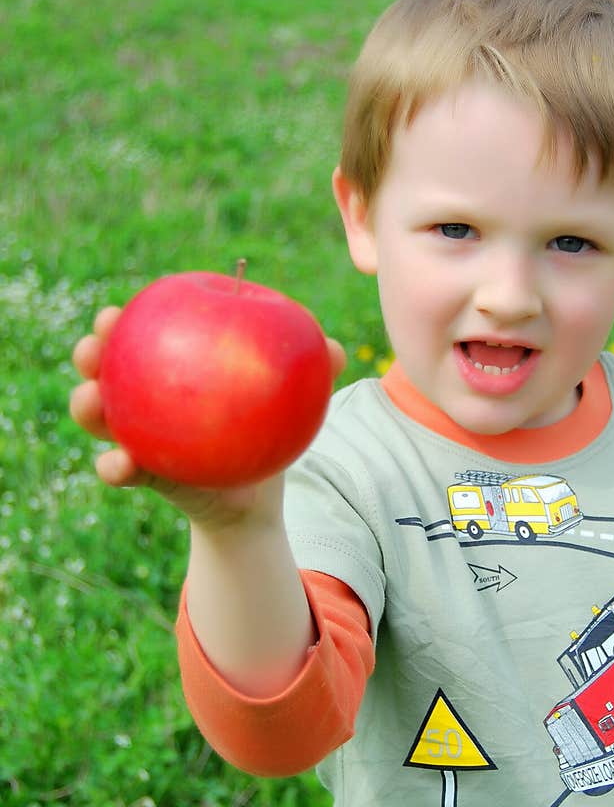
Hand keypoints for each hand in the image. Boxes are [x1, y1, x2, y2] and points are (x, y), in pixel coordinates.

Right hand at [69, 306, 346, 527]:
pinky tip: (120, 464)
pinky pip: (117, 469)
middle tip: (95, 345)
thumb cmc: (268, 432)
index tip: (120, 310)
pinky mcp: (141, 473)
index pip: (144, 332)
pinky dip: (113, 466)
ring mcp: (136, 434)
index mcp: (175, 366)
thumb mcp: (289, 401)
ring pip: (96, 415)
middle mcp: (146, 395)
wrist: (255, 497)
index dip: (125, 318)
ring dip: (84, 405)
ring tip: (91, 402)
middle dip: (91, 350)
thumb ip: (312, 372)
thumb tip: (337, 351)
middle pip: (105, 365)